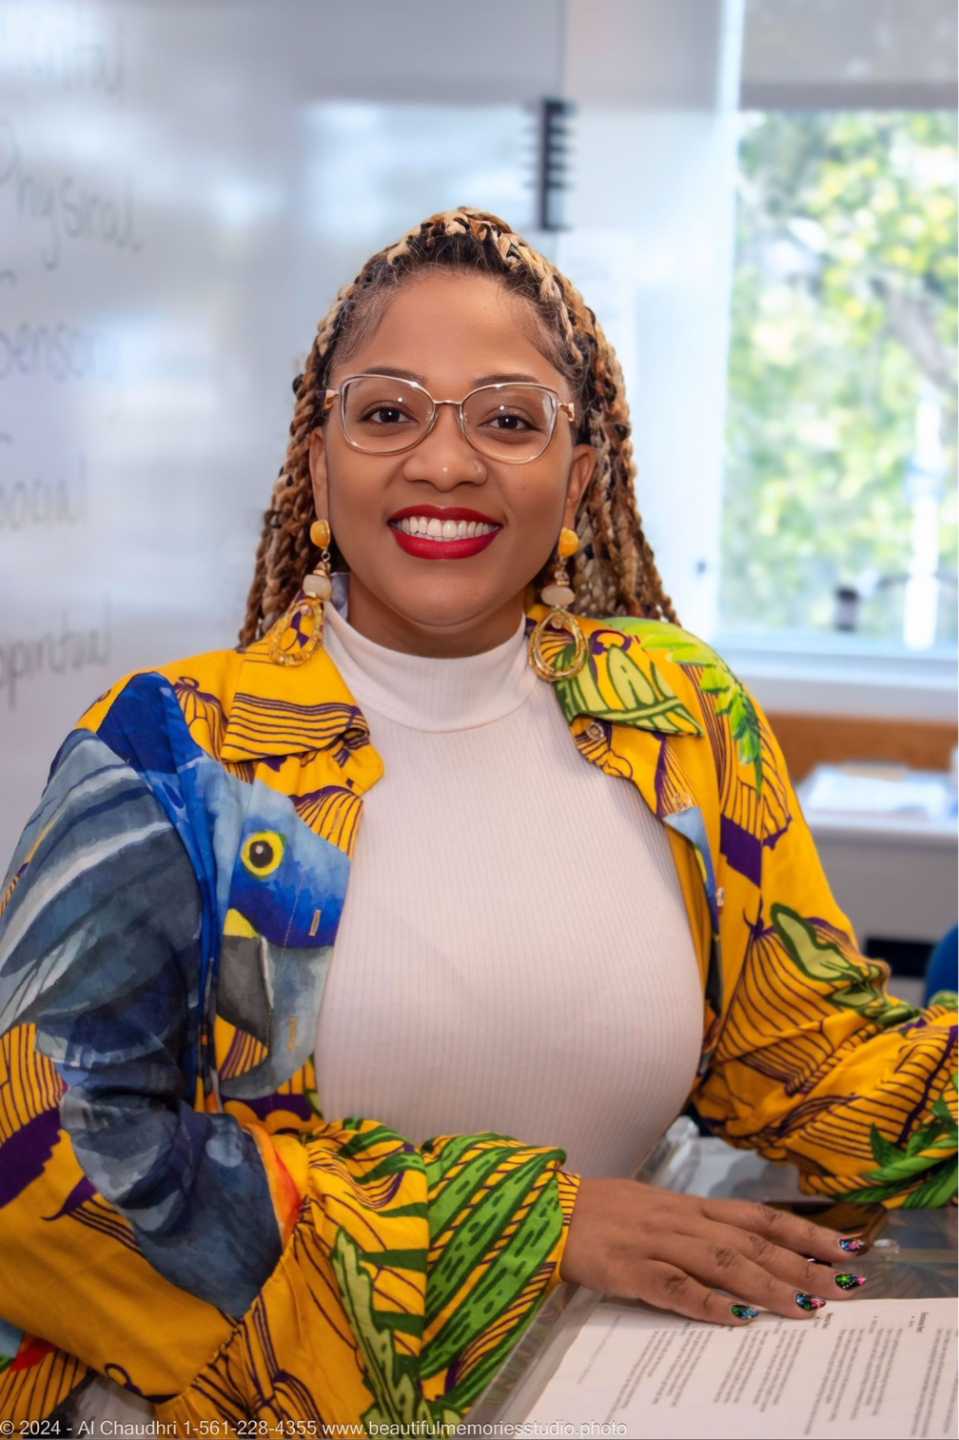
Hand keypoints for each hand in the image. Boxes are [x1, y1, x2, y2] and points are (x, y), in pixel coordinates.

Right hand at [559, 1178, 866, 1323]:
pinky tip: (735, 1319)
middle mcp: (682, 1219)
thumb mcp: (658, 1213)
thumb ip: (699, 1231)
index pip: (760, 1216)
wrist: (547, 1210)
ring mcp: (656, 1242)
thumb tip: (749, 1254)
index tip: (847, 1248)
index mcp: (691, 1206)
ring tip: (805, 1308)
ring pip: (722, 1262)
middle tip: (844, 1287)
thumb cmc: (605, 1215)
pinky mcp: (629, 1267)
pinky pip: (673, 1286)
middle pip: (752, 1241)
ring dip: (767, 1286)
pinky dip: (706, 1303)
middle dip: (803, 1264)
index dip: (805, 1231)